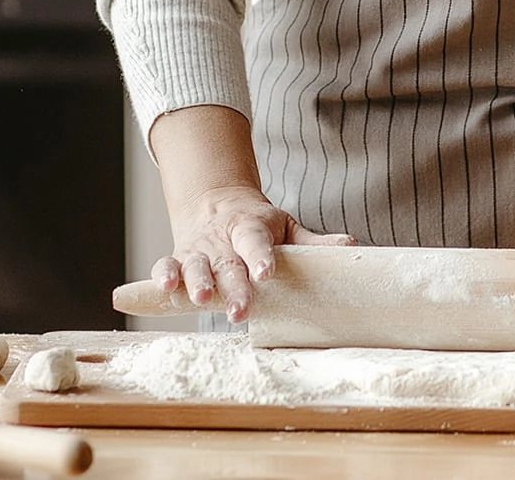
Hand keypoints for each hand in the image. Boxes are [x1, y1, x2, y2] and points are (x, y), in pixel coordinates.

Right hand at [154, 185, 352, 322]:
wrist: (216, 205)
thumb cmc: (258, 226)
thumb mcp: (285, 227)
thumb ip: (313, 242)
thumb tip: (351, 246)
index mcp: (250, 228)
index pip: (256, 241)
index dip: (260, 256)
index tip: (266, 273)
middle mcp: (222, 240)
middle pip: (227, 262)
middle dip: (231, 286)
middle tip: (239, 311)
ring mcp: (199, 250)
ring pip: (195, 265)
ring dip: (196, 282)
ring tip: (201, 300)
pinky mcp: (179, 259)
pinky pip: (166, 265)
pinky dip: (163, 276)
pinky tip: (165, 289)